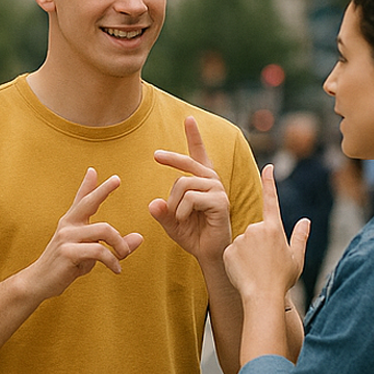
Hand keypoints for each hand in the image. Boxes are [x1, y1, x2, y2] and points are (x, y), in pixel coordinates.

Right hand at [22, 167, 143, 302]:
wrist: (38, 282)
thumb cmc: (66, 267)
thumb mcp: (91, 254)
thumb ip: (113, 244)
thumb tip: (139, 237)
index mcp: (71, 223)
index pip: (81, 199)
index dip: (89, 185)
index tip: (94, 170)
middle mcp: (68, 225)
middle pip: (88, 202)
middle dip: (102, 190)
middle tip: (116, 179)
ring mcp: (66, 238)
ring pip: (104, 230)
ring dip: (120, 244)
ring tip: (123, 256)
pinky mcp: (68, 252)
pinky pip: (99, 251)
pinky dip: (112, 261)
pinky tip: (117, 269)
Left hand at [149, 116, 231, 261]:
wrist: (209, 254)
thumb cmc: (192, 235)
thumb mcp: (171, 221)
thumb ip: (162, 212)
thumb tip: (152, 203)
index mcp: (202, 182)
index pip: (199, 155)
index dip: (194, 136)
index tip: (189, 118)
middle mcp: (212, 182)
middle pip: (188, 163)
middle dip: (171, 158)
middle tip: (155, 155)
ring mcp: (218, 191)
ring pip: (184, 184)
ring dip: (174, 202)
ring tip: (178, 216)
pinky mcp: (220, 202)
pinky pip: (191, 198)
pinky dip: (181, 211)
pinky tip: (185, 220)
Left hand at [223, 164, 308, 302]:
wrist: (263, 296)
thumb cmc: (282, 280)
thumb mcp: (296, 258)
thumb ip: (300, 237)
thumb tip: (305, 221)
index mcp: (275, 228)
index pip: (271, 200)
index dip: (269, 182)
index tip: (268, 166)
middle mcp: (257, 228)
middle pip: (255, 232)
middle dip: (257, 245)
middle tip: (264, 264)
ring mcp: (242, 238)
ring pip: (242, 242)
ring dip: (246, 253)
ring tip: (254, 270)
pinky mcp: (228, 248)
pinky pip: (231, 252)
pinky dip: (236, 260)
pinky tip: (242, 272)